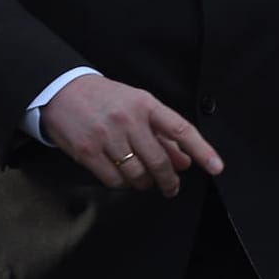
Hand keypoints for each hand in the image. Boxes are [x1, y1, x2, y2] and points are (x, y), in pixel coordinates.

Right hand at [39, 74, 221, 196]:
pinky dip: (123, 184)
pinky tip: (124, 178)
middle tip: (172, 188)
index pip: (182, 130)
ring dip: (146, 183)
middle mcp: (129, 120)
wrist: (62, 91)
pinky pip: (113, 179)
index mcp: (146, 105)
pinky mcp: (88, 152)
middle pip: (159, 160)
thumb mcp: (138, 105)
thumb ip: (162, 133)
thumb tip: (184, 161)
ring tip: (146, 181)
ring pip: (137, 174)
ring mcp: (107, 137)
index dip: (202, 150)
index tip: (216, 167)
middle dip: (169, 180)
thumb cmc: (106, 98)